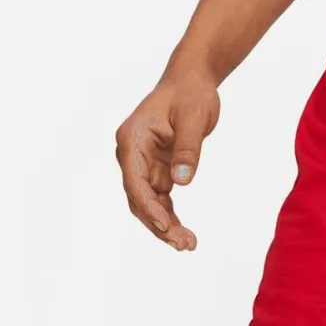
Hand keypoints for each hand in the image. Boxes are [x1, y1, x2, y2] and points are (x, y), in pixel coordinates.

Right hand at [115, 68, 220, 251]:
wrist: (192, 81)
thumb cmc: (191, 94)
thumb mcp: (194, 118)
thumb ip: (187, 149)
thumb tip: (182, 182)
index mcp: (131, 140)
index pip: (134, 181)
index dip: (148, 206)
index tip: (164, 225)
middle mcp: (132, 155)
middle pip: (139, 199)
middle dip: (159, 224)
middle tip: (184, 245)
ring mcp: (143, 165)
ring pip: (149, 204)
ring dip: (165, 226)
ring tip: (188, 245)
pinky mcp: (157, 170)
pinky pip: (160, 200)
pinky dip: (171, 217)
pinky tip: (185, 234)